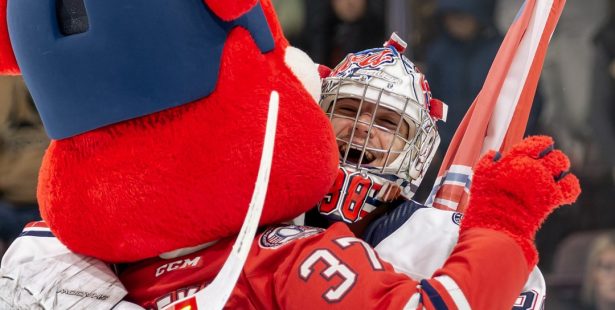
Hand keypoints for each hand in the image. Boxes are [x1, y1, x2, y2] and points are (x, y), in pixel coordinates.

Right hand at [461, 136, 579, 266]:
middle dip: (552, 159)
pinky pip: (570, 187)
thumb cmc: (484, 203)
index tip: (539, 149)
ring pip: (562, 165)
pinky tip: (562, 191)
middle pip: (553, 154)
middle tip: (545, 168)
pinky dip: (569, 187)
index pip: (535, 144)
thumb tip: (497, 155)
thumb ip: (489, 162)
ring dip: (560, 169)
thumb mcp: (480, 177)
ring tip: (554, 177)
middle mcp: (532, 166)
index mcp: (514, 159)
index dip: (539, 145)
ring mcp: (543, 181)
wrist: (496, 226)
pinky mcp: (552, 198)